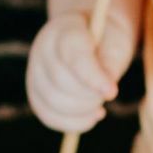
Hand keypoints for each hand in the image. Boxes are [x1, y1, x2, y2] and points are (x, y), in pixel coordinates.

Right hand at [27, 10, 134, 133]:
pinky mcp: (36, 92)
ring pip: (52, 101)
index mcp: (65, 29)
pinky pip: (48, 115)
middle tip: (109, 94)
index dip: (92, 77)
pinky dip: (72, 123)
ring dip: (82, 110)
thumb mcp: (116, 44)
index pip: (72, 55)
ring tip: (101, 106)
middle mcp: (43, 48)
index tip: (112, 93)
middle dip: (89, 95)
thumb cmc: (108, 40)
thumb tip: (106, 92)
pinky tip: (93, 116)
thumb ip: (110, 64)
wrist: (92, 34)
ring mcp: (35, 70)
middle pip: (59, 81)